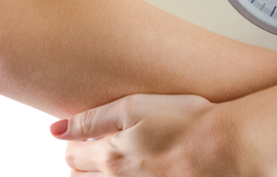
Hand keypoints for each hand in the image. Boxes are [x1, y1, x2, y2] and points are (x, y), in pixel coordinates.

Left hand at [47, 93, 241, 175]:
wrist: (223, 148)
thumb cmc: (183, 122)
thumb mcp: (133, 107)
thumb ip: (92, 119)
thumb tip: (54, 129)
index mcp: (110, 156)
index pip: (73, 156)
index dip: (73, 143)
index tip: (77, 136)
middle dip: (80, 166)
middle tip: (84, 153)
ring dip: (98, 175)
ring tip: (105, 164)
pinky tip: (134, 168)